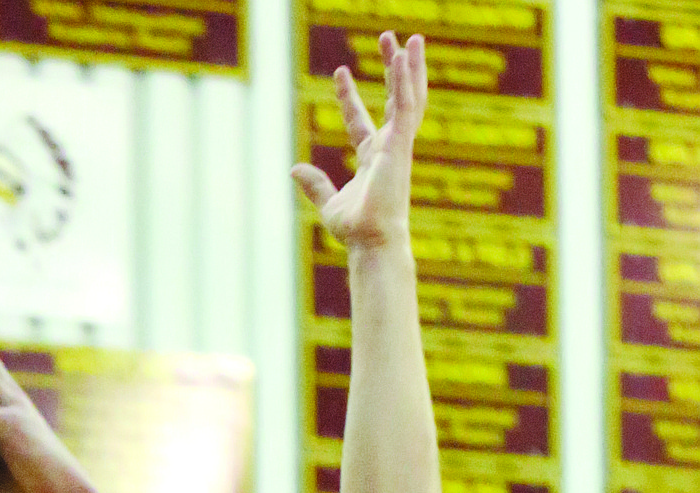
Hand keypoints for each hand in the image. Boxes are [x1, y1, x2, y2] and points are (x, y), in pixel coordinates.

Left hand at [292, 31, 426, 250]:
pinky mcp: (401, 145)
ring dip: (410, 67)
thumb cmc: (356, 231)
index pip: (360, 121)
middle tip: (387, 39)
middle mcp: (388, 148)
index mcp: (372, 160)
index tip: (340, 73)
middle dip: (392, 70)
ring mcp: (397, 145)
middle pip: (394, 100)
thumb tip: (294, 170)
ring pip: (409, 98)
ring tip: (411, 38)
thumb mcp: (328, 204)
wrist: (371, 241)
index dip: (349, 97)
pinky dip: (407, 81)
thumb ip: (315, 185)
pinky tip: (403, 57)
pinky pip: (407, 106)